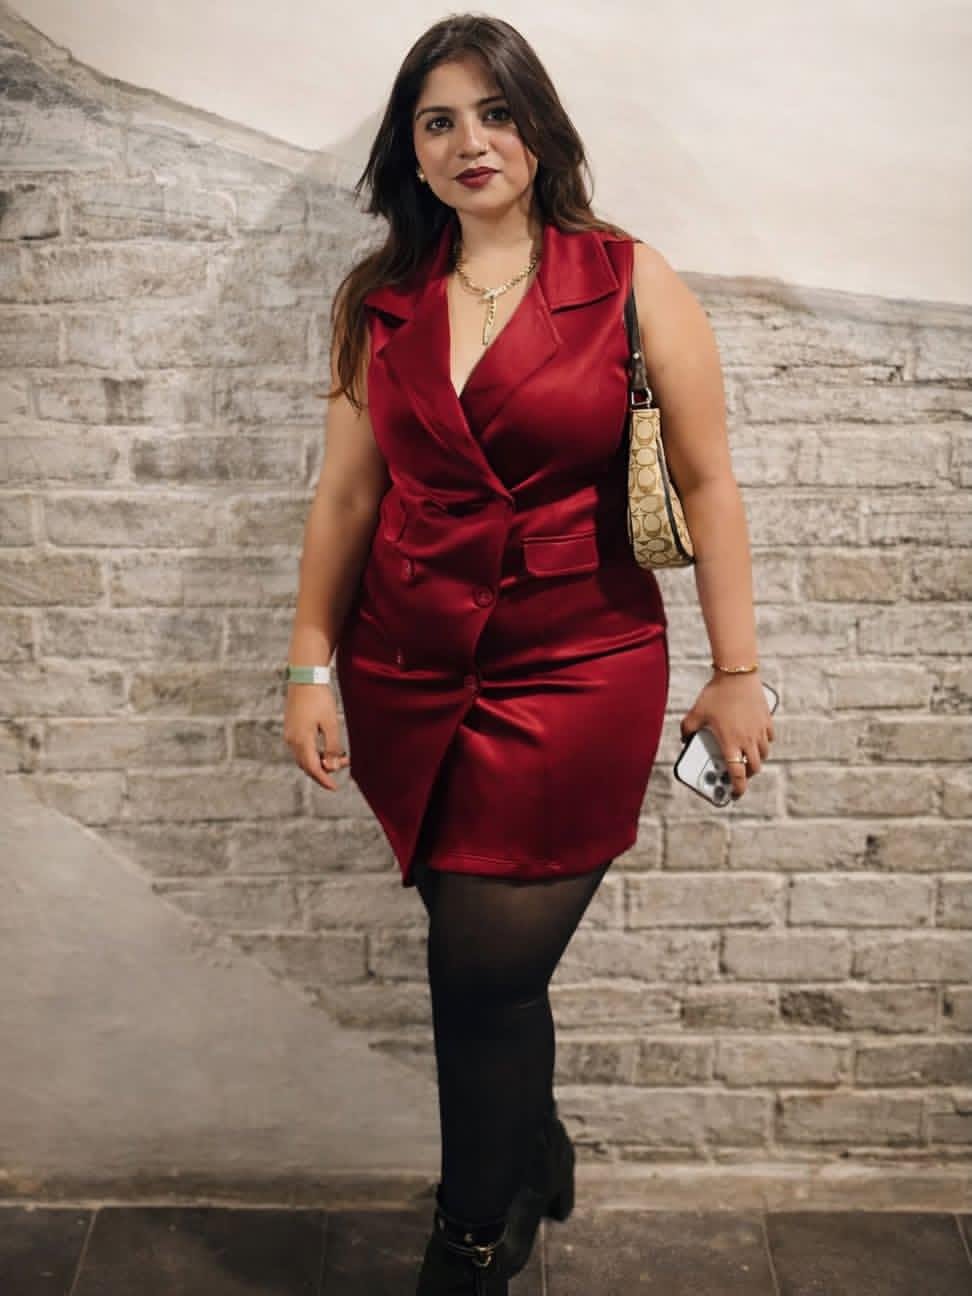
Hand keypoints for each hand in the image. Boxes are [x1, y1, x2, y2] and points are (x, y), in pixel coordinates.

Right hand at [283, 683, 350, 790]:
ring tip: (338, 756)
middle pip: (306, 765)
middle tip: (343, 766)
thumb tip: (333, 765)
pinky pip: (301, 748)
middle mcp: (292, 740)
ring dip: (319, 760)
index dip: (324, 780)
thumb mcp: (331, 723)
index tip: (334, 787)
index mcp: (302, 741)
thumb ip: (332, 746)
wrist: (305, 676)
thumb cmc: (319, 698)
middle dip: (323, 770)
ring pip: (303, 757)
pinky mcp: (291, 727)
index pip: (313, 768)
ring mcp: (289, 734)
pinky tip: (326, 747)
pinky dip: (313, 752)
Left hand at [680, 672, 773, 799]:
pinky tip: (755, 738)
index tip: (735, 795)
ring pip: (763, 754)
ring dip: (755, 759)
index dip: (737, 788)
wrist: (736, 674)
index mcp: (730, 743)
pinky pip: (769, 737)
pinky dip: (763, 742)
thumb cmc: (716, 694)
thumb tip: (685, 739)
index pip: (737, 774)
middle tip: (738, 773)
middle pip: (753, 768)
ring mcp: (760, 730)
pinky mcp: (767, 720)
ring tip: (746, 756)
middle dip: (746, 774)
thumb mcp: (695, 713)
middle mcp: (748, 740)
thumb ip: (687, 729)